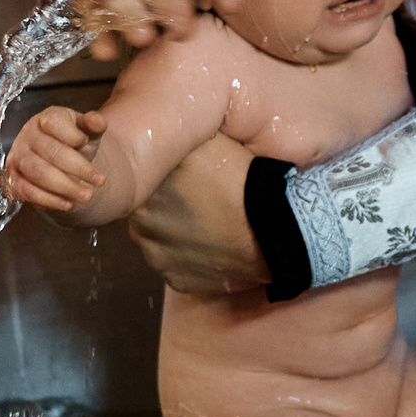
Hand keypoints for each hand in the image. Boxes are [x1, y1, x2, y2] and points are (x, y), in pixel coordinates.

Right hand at [5, 106, 107, 212]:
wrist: (57, 160)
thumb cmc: (73, 141)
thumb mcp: (86, 131)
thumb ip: (94, 124)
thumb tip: (98, 121)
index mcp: (46, 118)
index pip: (55, 123)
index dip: (73, 135)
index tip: (87, 143)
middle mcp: (28, 135)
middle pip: (52, 152)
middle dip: (79, 169)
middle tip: (101, 181)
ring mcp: (18, 157)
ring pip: (40, 173)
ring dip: (66, 187)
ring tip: (87, 195)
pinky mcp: (13, 178)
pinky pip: (28, 191)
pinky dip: (49, 200)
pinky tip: (68, 204)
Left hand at [128, 153, 270, 295]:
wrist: (274, 229)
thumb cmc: (242, 181)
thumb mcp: (209, 144)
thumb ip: (176, 143)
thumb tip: (161, 135)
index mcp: (144, 191)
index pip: (142, 183)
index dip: (163, 179)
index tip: (184, 179)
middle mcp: (141, 226)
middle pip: (146, 213)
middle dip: (165, 207)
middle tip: (198, 200)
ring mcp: (157, 258)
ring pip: (158, 241)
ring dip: (175, 233)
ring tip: (209, 223)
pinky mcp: (176, 281)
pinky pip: (176, 265)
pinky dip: (190, 257)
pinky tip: (212, 244)